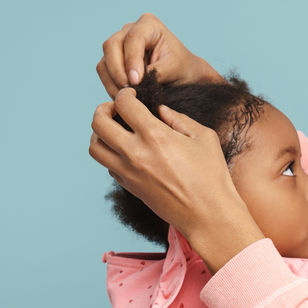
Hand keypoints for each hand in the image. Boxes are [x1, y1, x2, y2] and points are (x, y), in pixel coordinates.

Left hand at [89, 88, 263, 271]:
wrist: (208, 214)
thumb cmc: (212, 175)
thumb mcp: (204, 138)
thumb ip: (179, 119)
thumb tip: (160, 110)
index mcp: (155, 135)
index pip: (124, 104)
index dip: (125, 94)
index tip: (132, 94)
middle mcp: (135, 153)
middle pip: (98, 123)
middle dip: (104, 109)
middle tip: (116, 109)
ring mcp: (128, 172)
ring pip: (94, 147)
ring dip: (100, 133)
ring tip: (114, 129)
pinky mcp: (129, 187)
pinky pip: (107, 165)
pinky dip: (110, 153)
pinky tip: (126, 150)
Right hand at [96, 13, 223, 98]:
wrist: (183, 76)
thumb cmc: (183, 68)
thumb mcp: (175, 68)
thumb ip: (156, 72)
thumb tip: (136, 82)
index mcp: (149, 25)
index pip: (133, 38)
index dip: (132, 60)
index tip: (136, 81)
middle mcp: (130, 30)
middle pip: (112, 46)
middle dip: (118, 71)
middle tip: (129, 90)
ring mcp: (119, 44)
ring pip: (105, 61)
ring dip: (113, 81)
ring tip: (128, 96)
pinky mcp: (112, 60)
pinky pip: (104, 72)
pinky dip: (111, 86)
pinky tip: (124, 96)